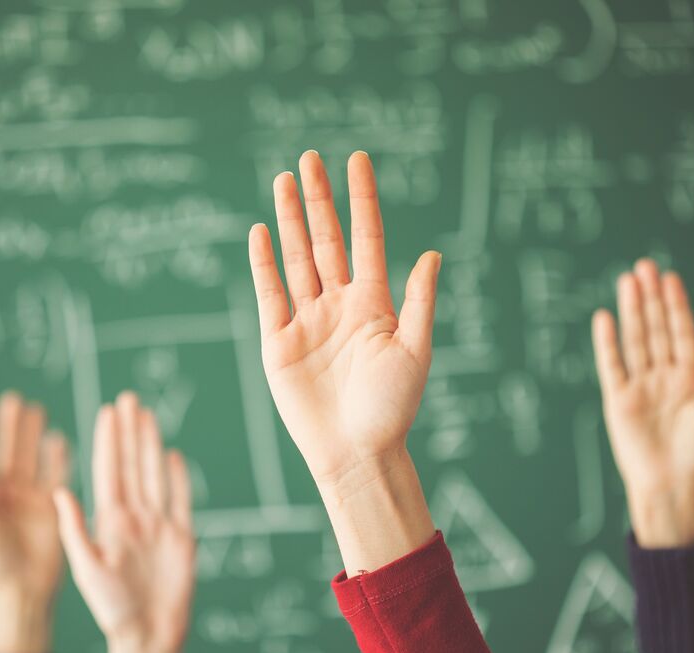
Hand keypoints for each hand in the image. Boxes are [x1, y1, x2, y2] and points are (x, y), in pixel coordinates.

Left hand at [0, 392, 68, 652]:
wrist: (22, 590)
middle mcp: (5, 492)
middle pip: (8, 451)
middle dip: (10, 427)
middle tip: (14, 400)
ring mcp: (29, 498)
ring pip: (31, 458)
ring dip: (33, 435)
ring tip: (37, 410)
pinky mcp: (51, 506)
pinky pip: (55, 475)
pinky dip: (58, 458)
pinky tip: (58, 439)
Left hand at [53, 391, 194, 652]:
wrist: (149, 637)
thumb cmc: (113, 610)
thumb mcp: (87, 569)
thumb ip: (74, 529)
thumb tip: (58, 492)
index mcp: (109, 522)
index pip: (108, 471)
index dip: (107, 440)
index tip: (105, 411)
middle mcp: (134, 518)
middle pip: (132, 465)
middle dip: (129, 431)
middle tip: (127, 398)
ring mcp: (159, 526)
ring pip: (154, 475)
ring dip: (150, 444)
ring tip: (146, 415)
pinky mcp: (182, 538)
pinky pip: (180, 500)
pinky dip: (178, 477)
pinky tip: (172, 455)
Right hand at [249, 150, 437, 572]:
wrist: (355, 453)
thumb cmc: (392, 409)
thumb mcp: (415, 352)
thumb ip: (419, 302)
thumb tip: (432, 254)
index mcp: (373, 304)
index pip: (366, 238)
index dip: (361, 199)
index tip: (357, 160)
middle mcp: (338, 305)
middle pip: (326, 240)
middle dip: (319, 199)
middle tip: (310, 158)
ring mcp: (306, 321)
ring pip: (296, 258)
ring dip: (290, 219)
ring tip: (283, 179)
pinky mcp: (278, 342)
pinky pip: (269, 293)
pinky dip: (264, 262)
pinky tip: (261, 231)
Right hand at [591, 259, 693, 548]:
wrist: (675, 486)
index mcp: (690, 379)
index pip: (681, 332)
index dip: (676, 305)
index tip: (670, 278)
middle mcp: (663, 378)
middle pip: (655, 329)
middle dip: (651, 298)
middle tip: (645, 266)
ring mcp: (639, 387)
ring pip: (635, 340)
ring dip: (631, 310)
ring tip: (628, 281)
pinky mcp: (618, 400)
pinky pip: (611, 365)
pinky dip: (607, 342)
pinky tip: (606, 318)